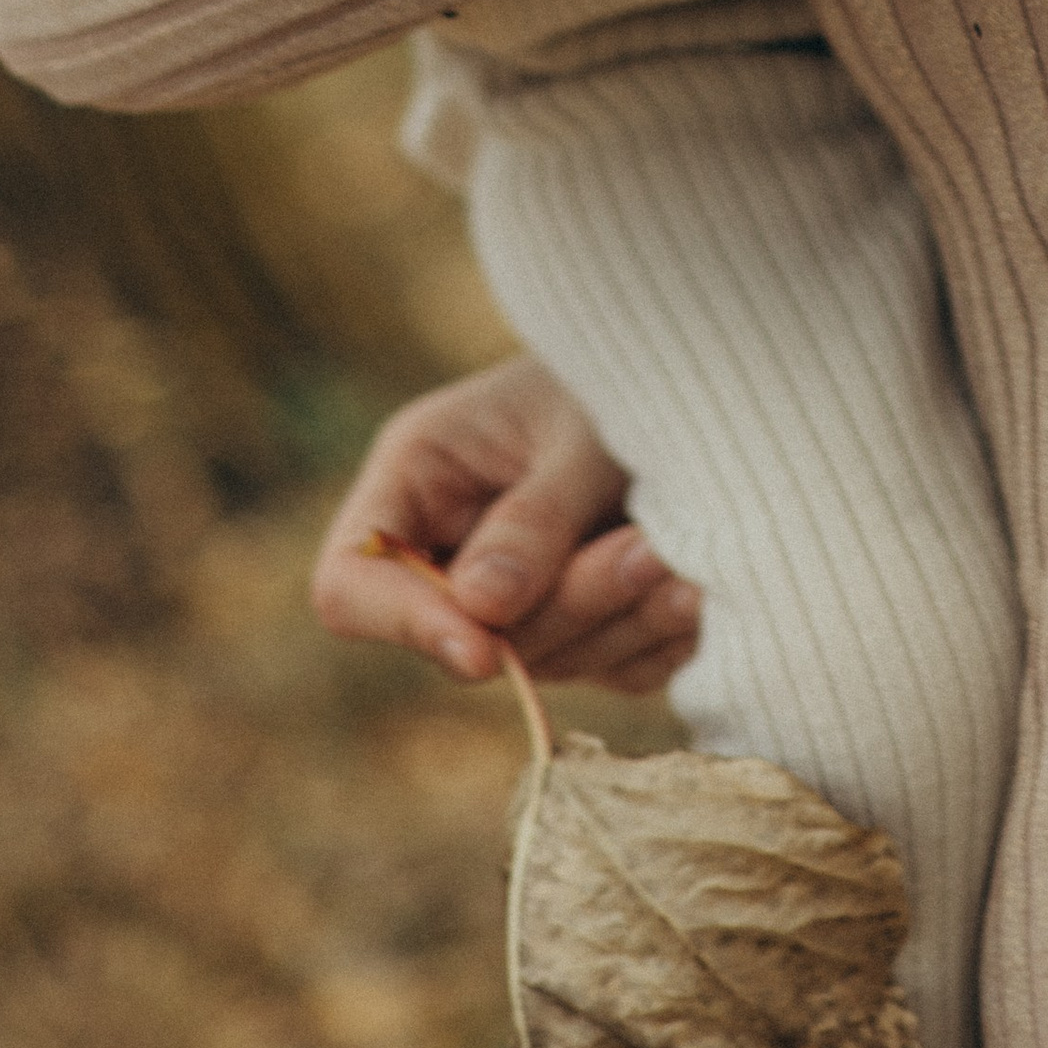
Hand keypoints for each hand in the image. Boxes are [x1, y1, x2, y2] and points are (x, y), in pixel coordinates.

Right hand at [310, 355, 702, 693]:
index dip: (406, 623)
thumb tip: (481, 611)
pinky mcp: (585, 630)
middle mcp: (452, 548)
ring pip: (550, 662)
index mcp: (416, 477)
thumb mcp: (579, 432)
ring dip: (624, 618)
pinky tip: (696, 583)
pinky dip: (658, 635)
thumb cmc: (620, 376)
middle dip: (564, 605)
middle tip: (650, 552)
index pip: (351, 582)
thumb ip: (535, 517)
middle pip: (468, 637)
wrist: (691, 375)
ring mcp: (518, 601)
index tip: (483, 651)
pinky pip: (613, 671)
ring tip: (685, 558)